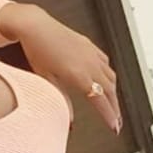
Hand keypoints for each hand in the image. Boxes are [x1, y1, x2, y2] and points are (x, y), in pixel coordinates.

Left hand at [0, 3, 122, 133]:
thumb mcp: (46, 79)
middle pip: (110, 91)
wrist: (35, 26)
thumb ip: (61, 99)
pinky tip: (107, 80)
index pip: (100, 101)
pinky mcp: (90, 46)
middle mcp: (89, 64)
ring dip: (114, 93)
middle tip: (117, 122)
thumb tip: (68, 118)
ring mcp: (91, 54)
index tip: (114, 127)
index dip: (109, 116)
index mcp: (79, 75)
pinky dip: (109, 75)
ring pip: (111, 77)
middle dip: (115, 108)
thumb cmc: (37, 50)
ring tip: (113, 105)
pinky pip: (106, 63)